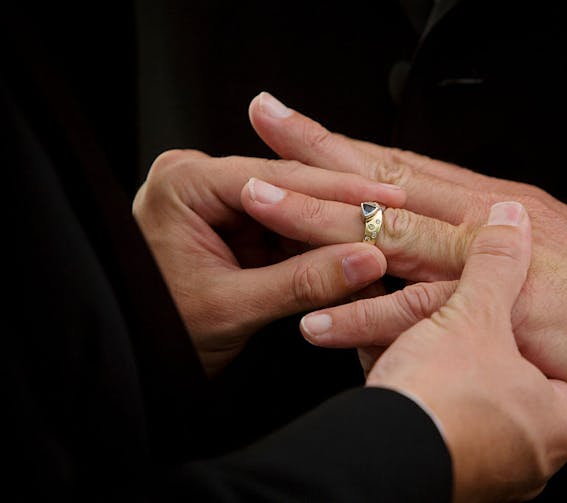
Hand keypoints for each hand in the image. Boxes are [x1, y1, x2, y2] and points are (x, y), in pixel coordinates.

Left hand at [132, 148, 405, 375]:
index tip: (386, 200)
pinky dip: (315, 248)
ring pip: (292, 210)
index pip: (273, 178)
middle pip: (288, 188)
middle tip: (395, 216)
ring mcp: (217, 202)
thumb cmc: (158, 329)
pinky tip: (351, 256)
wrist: (131, 355)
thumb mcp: (233, 308)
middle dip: (340, 209)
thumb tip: (367, 258)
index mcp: (184, 183)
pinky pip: (284, 231)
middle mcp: (199, 181)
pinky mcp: (233, 226)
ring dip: (332, 230)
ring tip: (382, 239)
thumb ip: (302, 282)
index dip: (337, 191)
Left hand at [242, 92, 566, 438]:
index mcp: (485, 205)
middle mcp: (481, 220)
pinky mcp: (496, 313)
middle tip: (260, 133)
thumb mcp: (533, 257)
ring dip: (322, 222)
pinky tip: (318, 320)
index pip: (399, 167)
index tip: (292, 128)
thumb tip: (440, 249)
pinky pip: (418, 313)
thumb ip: (482, 250)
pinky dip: (365, 317)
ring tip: (262, 208)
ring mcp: (486, 262)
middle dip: (315, 159)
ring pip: (389, 232)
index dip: (342, 147)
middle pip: (385, 182)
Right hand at [367, 201, 566, 501]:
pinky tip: (383, 364)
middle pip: (502, 383)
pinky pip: (431, 423)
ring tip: (404, 343)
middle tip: (444, 327)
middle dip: (467, 351)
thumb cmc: (444, 397)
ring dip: (431, 368)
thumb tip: (511, 217)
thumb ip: (497, 265)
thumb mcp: (474, 316)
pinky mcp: (446, 478)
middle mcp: (533, 455)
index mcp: (558, 417)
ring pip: (461, 404)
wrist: (381, 464)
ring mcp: (490, 474)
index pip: (554, 364)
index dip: (519, 330)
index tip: (493, 316)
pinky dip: (411, 391)